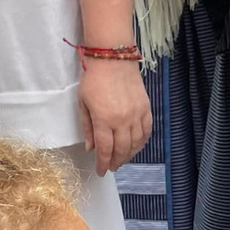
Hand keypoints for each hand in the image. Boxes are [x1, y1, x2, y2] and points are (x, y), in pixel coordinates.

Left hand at [78, 58, 151, 173]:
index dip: (103, 163)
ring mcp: (136, 115)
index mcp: (104, 119)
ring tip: (123, 159)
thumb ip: (87, 127)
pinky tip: (136, 146)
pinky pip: (146, 131)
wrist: (114, 58)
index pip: (105, 149)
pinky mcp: (146, 109)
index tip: (101, 171)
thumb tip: (91, 148)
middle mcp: (122, 120)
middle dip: (116, 162)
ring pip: (136, 143)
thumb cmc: (94, 79)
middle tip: (112, 167)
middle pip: (122, 150)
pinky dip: (142, 142)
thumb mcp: (83, 103)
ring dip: (129, 154)